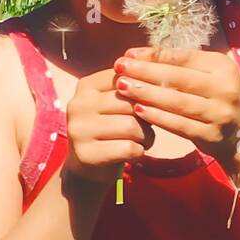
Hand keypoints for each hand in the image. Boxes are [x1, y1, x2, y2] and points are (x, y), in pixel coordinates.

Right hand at [64, 65, 153, 185]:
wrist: (88, 166)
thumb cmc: (111, 125)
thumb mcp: (116, 101)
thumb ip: (132, 85)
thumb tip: (161, 73)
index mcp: (86, 85)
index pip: (126, 78)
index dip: (147, 90)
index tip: (151, 101)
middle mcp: (78, 104)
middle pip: (130, 103)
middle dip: (148, 115)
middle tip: (149, 124)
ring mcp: (79, 130)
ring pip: (131, 126)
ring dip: (147, 135)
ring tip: (144, 138)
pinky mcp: (85, 154)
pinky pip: (128, 148)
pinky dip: (140, 150)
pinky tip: (135, 151)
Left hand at [112, 44, 239, 165]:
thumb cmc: (220, 99)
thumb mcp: (213, 76)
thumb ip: (186, 66)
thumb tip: (145, 55)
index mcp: (223, 66)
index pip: (184, 56)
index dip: (154, 54)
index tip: (129, 54)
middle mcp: (224, 87)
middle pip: (177, 78)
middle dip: (144, 71)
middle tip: (119, 67)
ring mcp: (219, 113)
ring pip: (176, 101)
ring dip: (145, 93)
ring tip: (122, 87)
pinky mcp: (211, 135)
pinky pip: (178, 124)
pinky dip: (156, 116)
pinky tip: (137, 110)